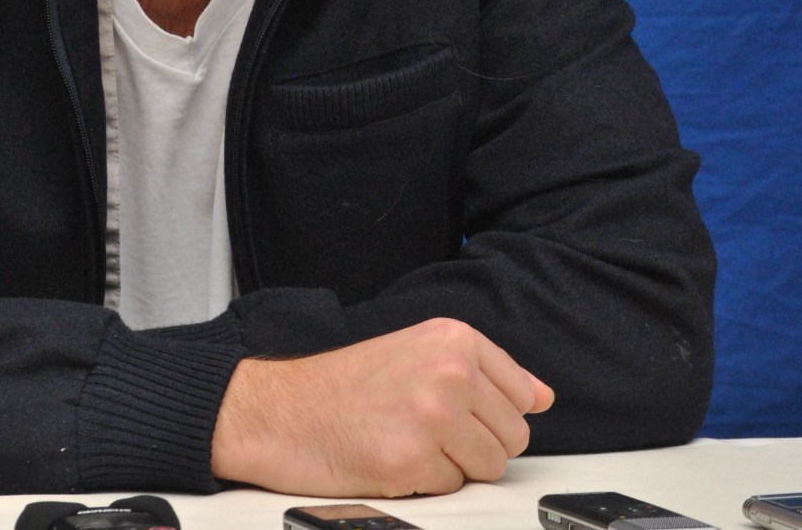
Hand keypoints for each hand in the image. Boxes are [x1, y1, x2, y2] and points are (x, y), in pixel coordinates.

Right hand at [211, 316, 554, 496]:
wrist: (285, 408)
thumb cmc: (347, 383)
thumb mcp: (419, 350)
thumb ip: (486, 371)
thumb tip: (542, 396)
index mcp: (454, 338)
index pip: (523, 393)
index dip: (494, 413)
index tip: (464, 413)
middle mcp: (450, 371)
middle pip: (513, 436)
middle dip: (477, 444)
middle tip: (428, 430)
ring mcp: (434, 416)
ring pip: (490, 467)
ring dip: (457, 466)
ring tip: (412, 441)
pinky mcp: (415, 460)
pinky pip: (455, 488)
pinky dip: (428, 482)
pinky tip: (395, 457)